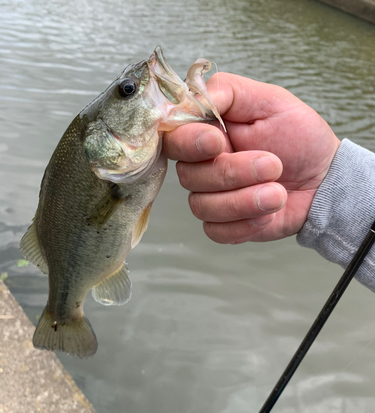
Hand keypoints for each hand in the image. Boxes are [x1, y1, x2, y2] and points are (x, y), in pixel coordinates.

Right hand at [163, 73, 340, 242]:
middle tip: (273, 165)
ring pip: (202, 206)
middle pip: (189, 176)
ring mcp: (211, 197)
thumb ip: (228, 91)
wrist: (324, 179)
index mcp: (207, 133)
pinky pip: (216, 231)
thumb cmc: (299, 138)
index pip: (174, 139)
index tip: (218, 142)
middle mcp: (202, 166)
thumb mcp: (270, 101)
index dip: (189, 143)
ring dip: (243, 201)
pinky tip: (268, 213)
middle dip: (232, 173)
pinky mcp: (224, 225)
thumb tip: (192, 97)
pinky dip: (244, 225)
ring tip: (278, 193)